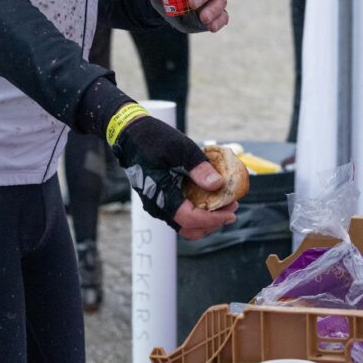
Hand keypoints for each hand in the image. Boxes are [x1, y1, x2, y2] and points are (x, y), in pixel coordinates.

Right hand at [113, 115, 234, 232]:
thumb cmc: (153, 138)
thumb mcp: (180, 147)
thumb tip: (217, 184)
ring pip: (185, 224)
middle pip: (189, 228)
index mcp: (160, 195)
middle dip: (213, 222)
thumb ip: (197, 167)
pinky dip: (198, 211)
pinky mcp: (161, 198)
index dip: (213, 218)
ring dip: (207, 218)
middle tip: (233, 207)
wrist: (129, 134)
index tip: (232, 210)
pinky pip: (181, 213)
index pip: (190, 218)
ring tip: (226, 203)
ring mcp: (158, 204)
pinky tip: (211, 196)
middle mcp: (157, 206)